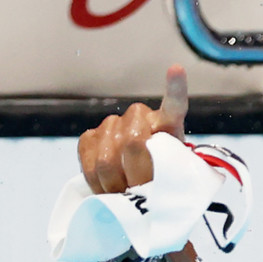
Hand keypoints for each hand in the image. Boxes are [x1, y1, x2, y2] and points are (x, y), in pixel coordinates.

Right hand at [78, 65, 189, 193]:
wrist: (134, 185)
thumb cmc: (159, 182)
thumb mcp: (172, 180)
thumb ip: (163, 175)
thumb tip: (141, 186)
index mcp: (168, 125)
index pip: (174, 104)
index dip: (175, 88)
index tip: (176, 69)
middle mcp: (141, 116)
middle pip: (133, 144)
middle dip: (135, 175)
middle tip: (139, 190)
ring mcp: (114, 123)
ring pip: (107, 157)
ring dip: (113, 182)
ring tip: (124, 191)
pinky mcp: (91, 135)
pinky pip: (87, 154)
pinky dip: (93, 176)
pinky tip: (105, 184)